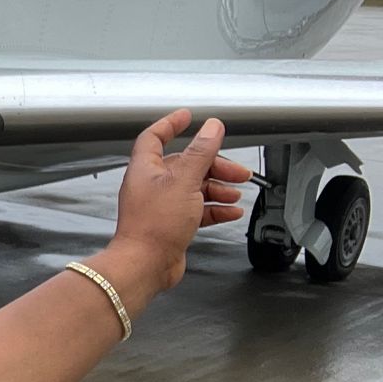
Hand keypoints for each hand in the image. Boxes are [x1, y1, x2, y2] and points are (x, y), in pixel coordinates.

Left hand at [107, 110, 253, 290]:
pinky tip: (231, 212)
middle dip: (213, 165)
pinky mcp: (172, 225)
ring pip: (194, 188)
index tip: (188, 117)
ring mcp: (161, 206)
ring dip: (218, 188)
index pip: (155, 137)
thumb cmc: (154, 225)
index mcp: (146, 169)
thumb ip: (200, 153)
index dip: (171, 125)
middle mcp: (151, 185)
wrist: (145, 264)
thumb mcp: (184, 181)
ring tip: (235, 193)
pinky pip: (197, 210)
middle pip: (186, 164)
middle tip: (237, 172)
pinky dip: (215, 209)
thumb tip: (212, 128)